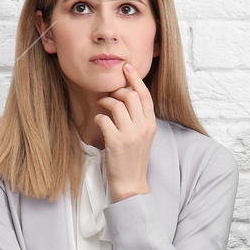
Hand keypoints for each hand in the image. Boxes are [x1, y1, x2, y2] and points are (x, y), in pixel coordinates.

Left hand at [96, 60, 155, 201]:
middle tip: (109, 95)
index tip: (126, 67)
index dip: (135, 78)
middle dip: (116, 91)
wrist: (131, 183)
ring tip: (101, 106)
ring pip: (117, 104)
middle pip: (130, 96)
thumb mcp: (143, 136)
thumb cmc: (133, 158)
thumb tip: (126, 96)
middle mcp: (143, 127)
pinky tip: (99, 122)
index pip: (145, 95)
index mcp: (151, 124)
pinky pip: (104, 119)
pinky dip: (99, 117)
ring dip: (105, 101)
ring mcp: (130, 134)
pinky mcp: (116, 142)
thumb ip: (138, 118)